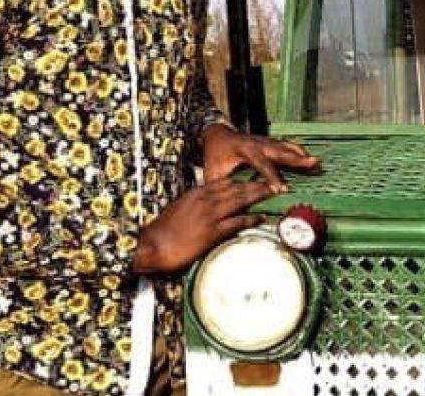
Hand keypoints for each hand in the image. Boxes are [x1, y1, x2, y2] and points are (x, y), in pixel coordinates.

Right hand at [132, 176, 272, 273]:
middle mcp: (205, 200)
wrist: (152, 246)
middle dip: (255, 185)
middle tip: (271, 183)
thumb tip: (205, 205)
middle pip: (236, 188)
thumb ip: (194, 204)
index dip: (241, 180)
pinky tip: (261, 218)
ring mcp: (210, 215)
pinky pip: (237, 222)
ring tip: (272, 194)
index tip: (253, 179)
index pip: (224, 182)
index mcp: (196, 193)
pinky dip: (251, 219)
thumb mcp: (178, 209)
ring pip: (240, 201)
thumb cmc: (161, 231)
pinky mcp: (212, 232)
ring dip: (258, 196)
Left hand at [202, 123, 320, 190]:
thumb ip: (223, 187)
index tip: (282, 189)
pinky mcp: (270, 143)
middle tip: (312, 163)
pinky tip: (308, 159)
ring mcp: (266, 141)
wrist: (217, 136)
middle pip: (280, 151)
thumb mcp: (213, 172)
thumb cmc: (215, 156)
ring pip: (286, 148)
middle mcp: (259, 144)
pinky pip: (287, 147)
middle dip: (296, 159)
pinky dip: (298, 152)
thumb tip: (230, 205)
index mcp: (245, 150)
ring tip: (316, 163)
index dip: (272, 177)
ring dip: (301, 156)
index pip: (261, 164)